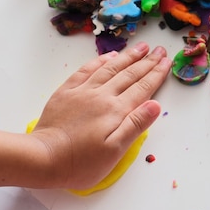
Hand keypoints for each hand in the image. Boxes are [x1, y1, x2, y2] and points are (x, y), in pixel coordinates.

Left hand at [29, 42, 171, 189]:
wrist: (42, 158)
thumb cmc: (80, 162)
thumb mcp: (115, 151)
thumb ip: (135, 125)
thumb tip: (155, 105)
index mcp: (116, 110)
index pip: (142, 88)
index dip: (156, 74)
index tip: (167, 62)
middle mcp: (102, 96)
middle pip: (130, 74)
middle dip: (147, 62)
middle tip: (160, 50)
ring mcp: (83, 91)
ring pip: (111, 68)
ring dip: (128, 56)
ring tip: (141, 47)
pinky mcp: (67, 92)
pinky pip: (87, 70)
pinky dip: (101, 61)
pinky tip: (110, 56)